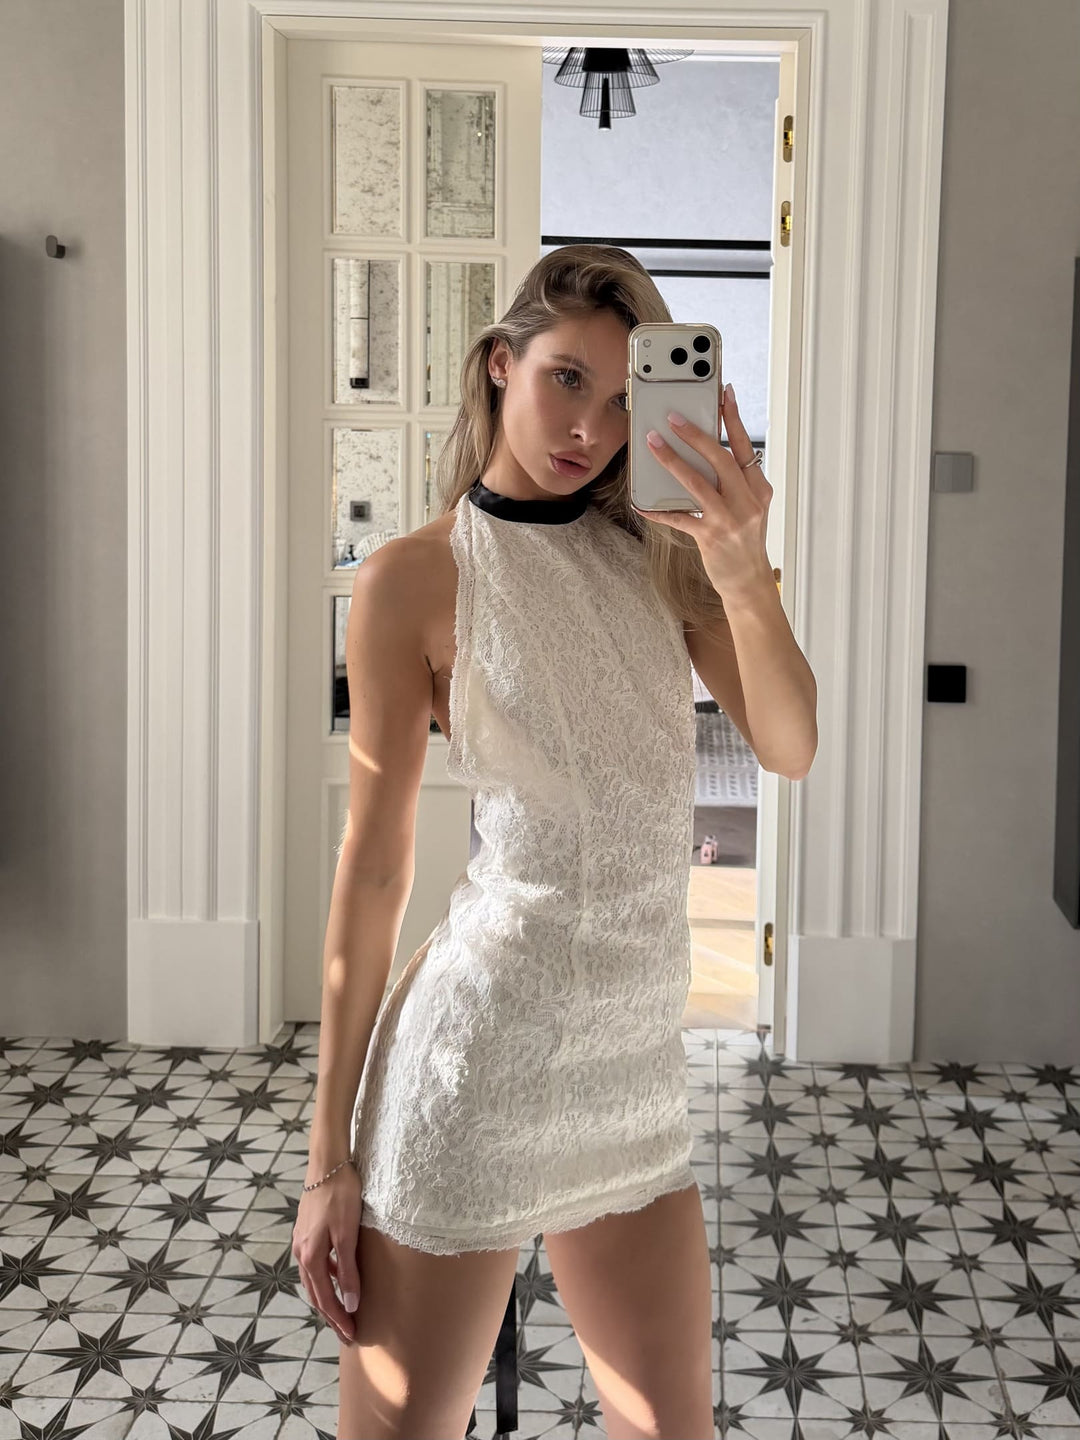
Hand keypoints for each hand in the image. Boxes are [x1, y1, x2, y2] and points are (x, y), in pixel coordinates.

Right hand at [292, 1162, 363, 1346]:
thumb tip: (351, 1304)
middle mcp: (301, 1253)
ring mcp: (302, 1241)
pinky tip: (338, 1277)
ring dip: (327, 1298)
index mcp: (311, 1257)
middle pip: (316, 1294)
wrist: (327, 1163)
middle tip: (347, 1333)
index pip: (325, 1299)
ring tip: (342, 1312)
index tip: (352, 1336)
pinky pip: (315, 1264)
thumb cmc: (341, 1195)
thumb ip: (349, 1270)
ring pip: (313, 1280)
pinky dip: (325, 1278)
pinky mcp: (307, 1231)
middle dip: (331, 1316)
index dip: (339, 1319)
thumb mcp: (348, 1234)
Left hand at [632, 382, 774, 602]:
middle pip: (720, 459)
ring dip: (672, 461)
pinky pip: (679, 518)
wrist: (750, 581)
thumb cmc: (746, 541)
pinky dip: (658, 511)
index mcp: (758, 488)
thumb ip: (734, 482)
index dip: (732, 419)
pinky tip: (642, 504)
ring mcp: (728, 519)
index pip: (743, 446)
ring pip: (697, 482)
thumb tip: (704, 452)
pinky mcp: (710, 537)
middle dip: (696, 435)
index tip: (723, 394)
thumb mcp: (750, 506)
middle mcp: (746, 501)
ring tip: (654, 444)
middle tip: (673, 417)